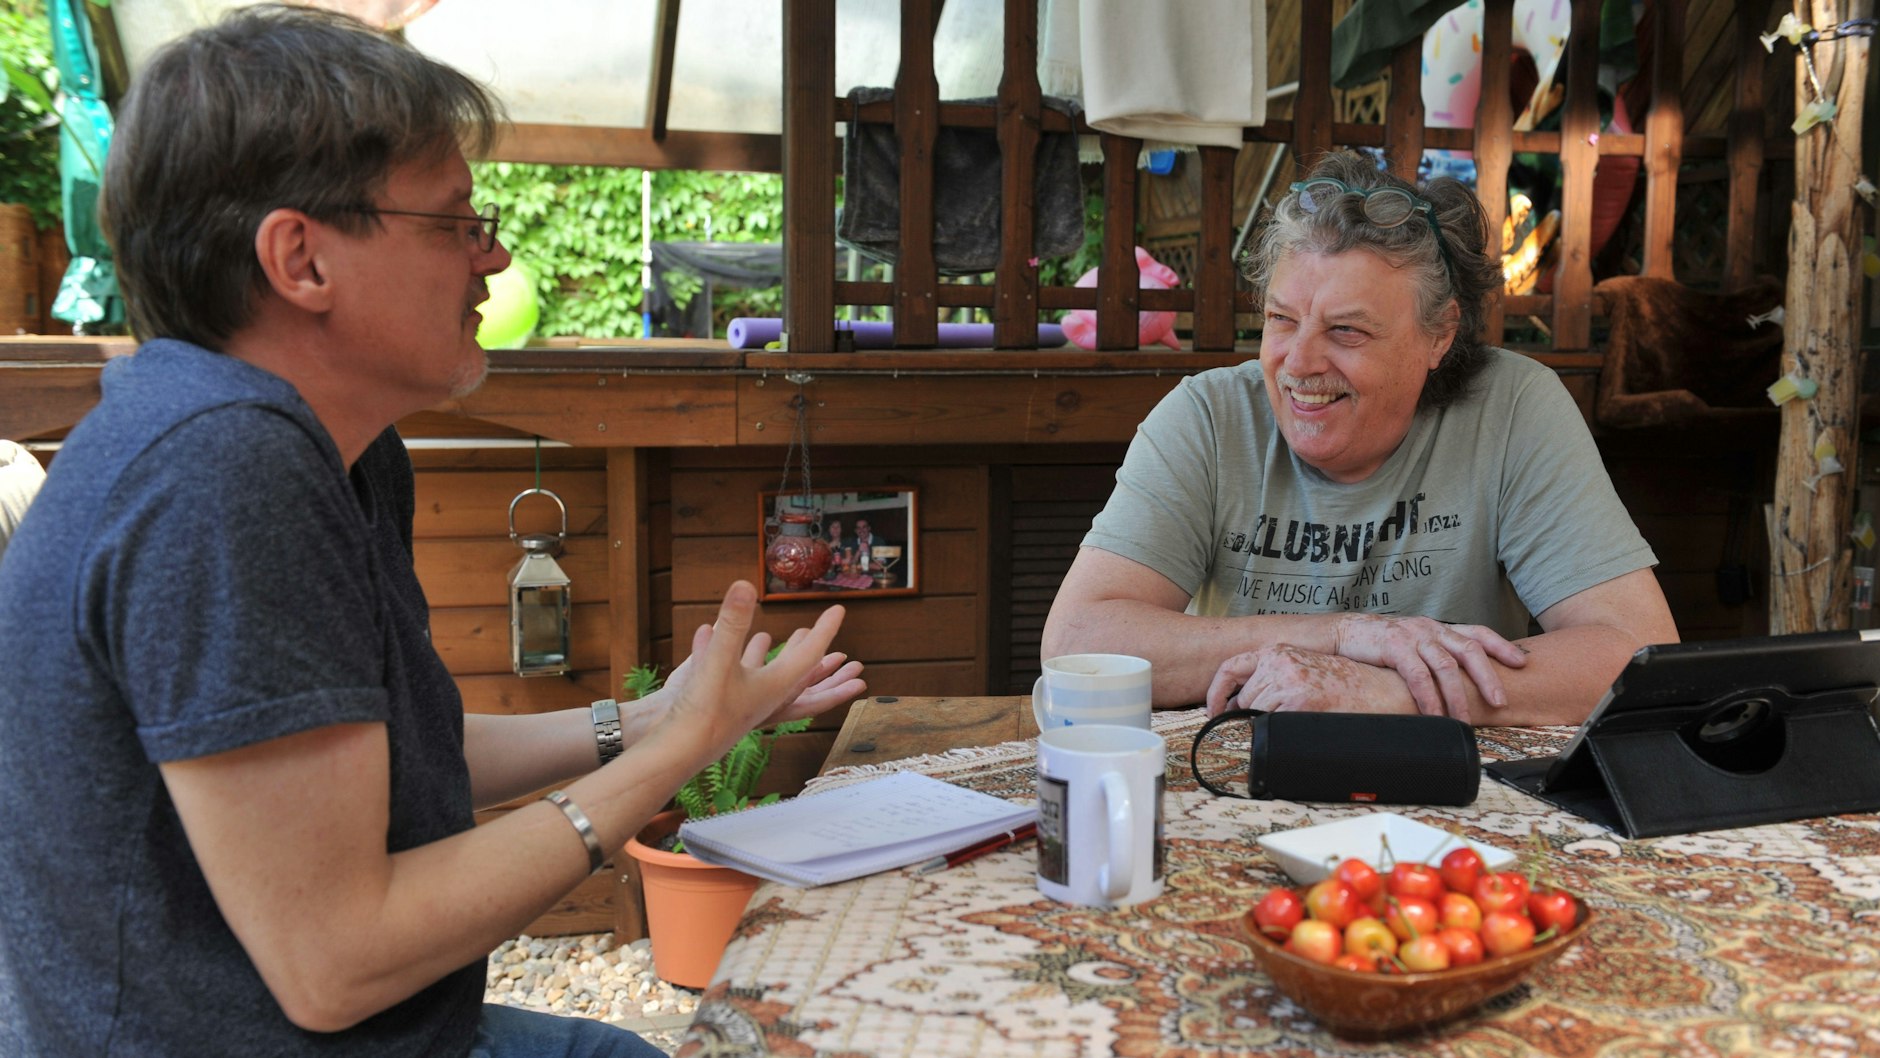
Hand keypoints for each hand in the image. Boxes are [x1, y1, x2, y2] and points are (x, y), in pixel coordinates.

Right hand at [655, 581, 856, 759]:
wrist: (675, 750)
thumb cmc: (702, 712)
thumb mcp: (717, 662)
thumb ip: (733, 625)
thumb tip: (745, 585)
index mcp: (775, 688)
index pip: (809, 656)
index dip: (825, 631)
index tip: (839, 610)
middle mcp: (766, 697)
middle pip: (805, 680)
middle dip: (827, 669)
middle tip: (848, 659)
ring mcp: (746, 702)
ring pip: (775, 679)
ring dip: (784, 660)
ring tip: (783, 639)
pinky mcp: (723, 704)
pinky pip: (745, 679)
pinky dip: (744, 660)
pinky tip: (725, 640)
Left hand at [1205, 645, 1416, 716]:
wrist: (1379, 689)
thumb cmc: (1343, 684)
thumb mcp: (1303, 668)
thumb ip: (1274, 677)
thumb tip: (1242, 704)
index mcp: (1278, 652)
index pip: (1230, 668)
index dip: (1216, 693)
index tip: (1213, 711)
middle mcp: (1278, 663)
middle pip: (1244, 700)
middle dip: (1254, 715)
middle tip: (1283, 717)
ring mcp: (1287, 682)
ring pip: (1257, 715)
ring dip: (1273, 723)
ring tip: (1304, 715)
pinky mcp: (1298, 702)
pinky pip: (1274, 725)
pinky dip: (1284, 730)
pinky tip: (1307, 720)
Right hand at [1329, 614, 1525, 718]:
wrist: (1342, 633)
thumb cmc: (1379, 644)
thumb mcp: (1413, 644)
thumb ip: (1435, 655)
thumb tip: (1459, 681)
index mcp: (1438, 628)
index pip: (1477, 633)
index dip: (1502, 646)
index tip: (1522, 662)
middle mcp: (1430, 629)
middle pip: (1469, 649)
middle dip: (1487, 677)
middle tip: (1500, 701)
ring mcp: (1412, 637)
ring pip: (1446, 666)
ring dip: (1458, 696)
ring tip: (1464, 719)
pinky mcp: (1394, 647)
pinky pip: (1418, 675)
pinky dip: (1429, 697)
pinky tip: (1434, 714)